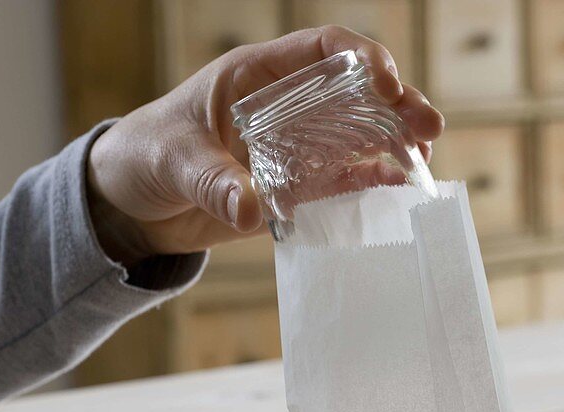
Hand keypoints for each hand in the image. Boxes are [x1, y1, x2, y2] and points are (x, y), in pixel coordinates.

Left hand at [87, 26, 444, 265]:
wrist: (134, 202)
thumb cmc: (146, 156)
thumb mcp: (172, 161)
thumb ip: (209, 181)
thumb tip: (246, 209)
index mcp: (259, 76)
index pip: (323, 50)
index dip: (361, 60)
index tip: (386, 85)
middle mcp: (289, 105)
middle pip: (357, 92)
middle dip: (398, 104)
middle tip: (429, 128)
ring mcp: (299, 145)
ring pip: (361, 134)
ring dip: (397, 143)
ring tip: (424, 161)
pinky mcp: (300, 186)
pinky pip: (346, 179)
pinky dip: (375, 182)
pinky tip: (399, 190)